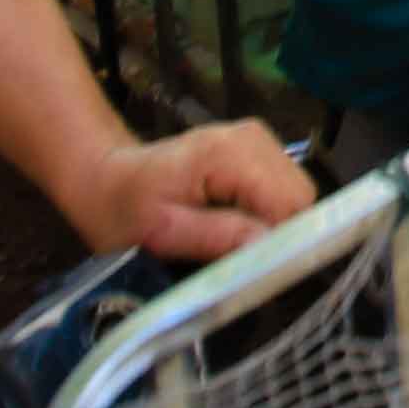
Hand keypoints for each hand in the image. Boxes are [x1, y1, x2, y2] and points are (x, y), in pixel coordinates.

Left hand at [56, 118, 312, 261]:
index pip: (289, 202)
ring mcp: (260, 140)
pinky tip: (235, 222)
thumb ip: (218, 237)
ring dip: (273, 224)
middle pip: (300, 197)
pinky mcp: (260, 150)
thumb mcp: (160, 233)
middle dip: (278, 233)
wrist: (108, 179)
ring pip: (297, 195)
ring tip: (230, 239)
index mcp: (228, 154)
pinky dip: (268, 213)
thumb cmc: (125, 209)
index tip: (253, 270)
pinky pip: (284, 190)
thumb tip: (269, 245)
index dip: (280, 241)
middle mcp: (254, 137)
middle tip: (237, 258)